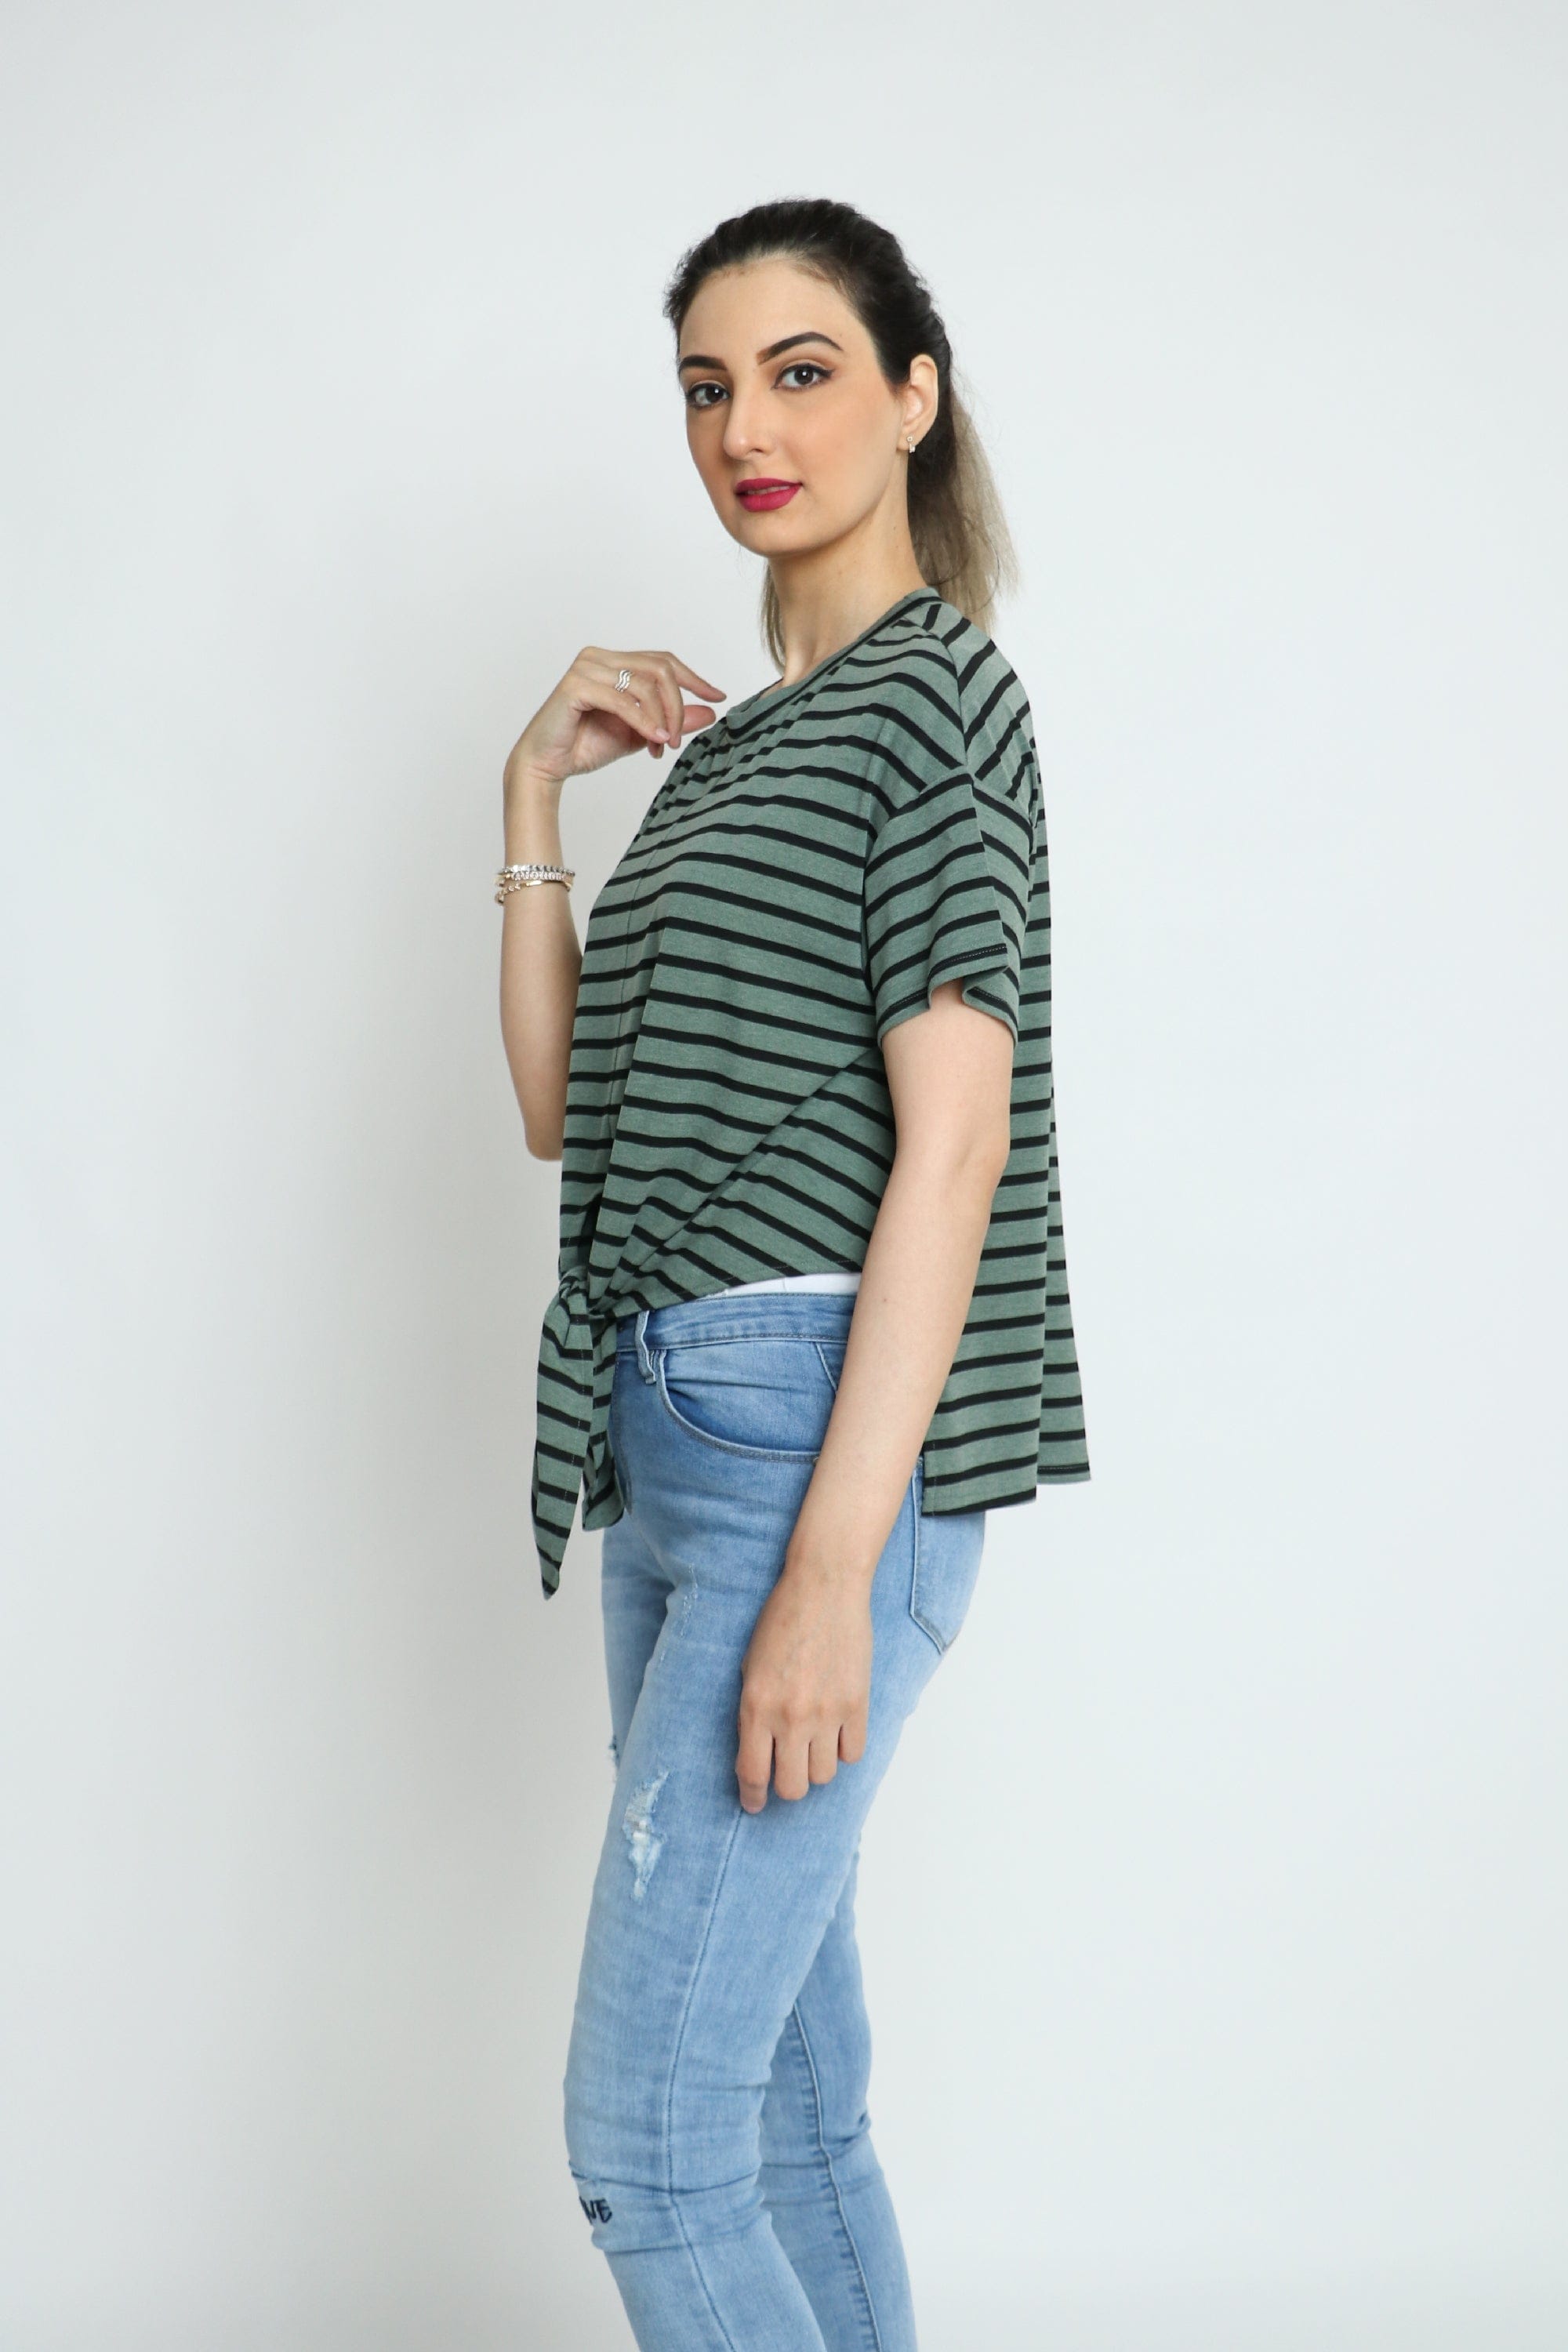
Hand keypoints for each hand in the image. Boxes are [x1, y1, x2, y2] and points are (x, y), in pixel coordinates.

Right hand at [504, 645, 724, 790]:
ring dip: (662, 718)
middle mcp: (599, 657)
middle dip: (678, 704)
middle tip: (678, 738)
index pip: (663, 660)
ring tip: (663, 746)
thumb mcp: (641, 734)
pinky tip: (654, 741)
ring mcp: (586, 668)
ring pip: (645, 684)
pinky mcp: (575, 686)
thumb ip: (672, 721)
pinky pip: (622, 700)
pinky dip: (644, 721)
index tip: (718, 697)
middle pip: (660, 668)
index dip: (694, 678)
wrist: (547, 765)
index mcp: (613, 662)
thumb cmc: (586, 746)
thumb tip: (711, 712)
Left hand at [735, 1561, 871, 1812]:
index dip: (752, 1797)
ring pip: (823, 1776)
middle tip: (786, 1772)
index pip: (753, 1773)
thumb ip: (752, 1711)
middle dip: (785, 1787)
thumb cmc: (781, 1620)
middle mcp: (790, 1717)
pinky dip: (843, 1750)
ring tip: (812, 1745)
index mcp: (756, 1707)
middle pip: (791, 1787)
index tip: (754, 1804)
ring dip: (815, 1767)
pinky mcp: (857, 1704)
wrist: (823, 1587)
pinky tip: (835, 1732)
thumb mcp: (749, 1666)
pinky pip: (853, 1754)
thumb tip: (757, 1752)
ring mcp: (827, 1713)